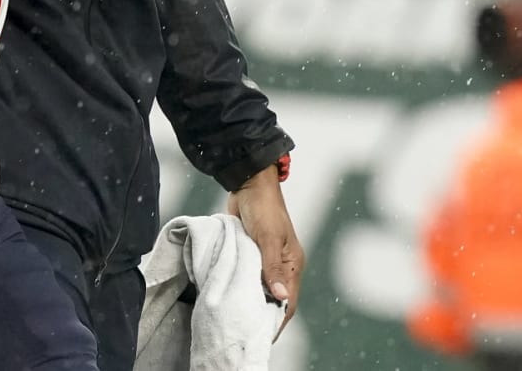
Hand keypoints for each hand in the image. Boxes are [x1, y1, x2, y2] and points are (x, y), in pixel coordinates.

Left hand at [227, 164, 304, 336]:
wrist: (248, 183)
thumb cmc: (262, 208)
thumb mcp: (267, 237)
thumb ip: (272, 266)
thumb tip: (280, 295)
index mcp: (292, 264)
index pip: (287, 301)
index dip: (276, 321)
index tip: (261, 337)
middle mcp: (281, 265)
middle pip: (273, 298)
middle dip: (261, 315)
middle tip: (243, 332)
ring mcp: (265, 259)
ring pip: (258, 287)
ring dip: (248, 300)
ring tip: (233, 319)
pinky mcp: (250, 252)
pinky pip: (247, 275)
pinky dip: (240, 285)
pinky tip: (228, 294)